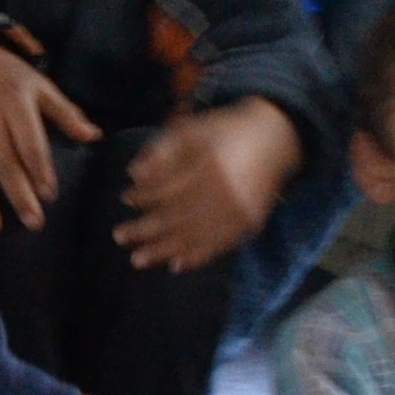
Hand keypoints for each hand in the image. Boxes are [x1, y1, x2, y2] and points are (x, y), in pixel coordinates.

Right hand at [0, 31, 96, 232]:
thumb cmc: (5, 75)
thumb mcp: (38, 85)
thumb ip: (65, 112)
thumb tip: (94, 136)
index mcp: (15, 100)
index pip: (30, 142)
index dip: (40, 170)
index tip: (49, 196)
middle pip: (4, 159)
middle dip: (18, 194)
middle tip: (32, 223)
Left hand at [116, 99, 298, 272]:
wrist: (276, 139)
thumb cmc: (226, 131)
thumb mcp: (193, 128)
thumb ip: (162, 149)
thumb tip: (133, 174)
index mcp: (209, 164)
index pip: (168, 187)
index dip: (144, 195)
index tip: (125, 198)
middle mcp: (225, 191)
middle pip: (177, 216)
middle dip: (144, 229)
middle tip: (119, 237)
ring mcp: (239, 211)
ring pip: (194, 236)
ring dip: (163, 250)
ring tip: (137, 260)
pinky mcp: (250, 224)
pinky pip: (219, 246)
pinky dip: (196, 258)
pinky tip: (176, 265)